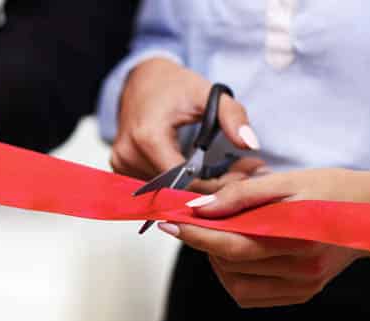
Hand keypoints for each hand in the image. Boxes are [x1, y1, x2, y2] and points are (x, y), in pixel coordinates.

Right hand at [110, 58, 261, 187]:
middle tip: (238, 173)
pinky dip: (175, 183)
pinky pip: (153, 186)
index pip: (184, 179)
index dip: (215, 184)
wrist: (142, 80)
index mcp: (147, 137)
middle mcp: (128, 154)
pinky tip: (191, 171)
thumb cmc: (173, 86)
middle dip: (209, 186)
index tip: (241, 177)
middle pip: (174, 188)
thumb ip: (232, 116)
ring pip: (164, 191)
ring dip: (192, 186)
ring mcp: (120, 163)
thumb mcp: (208, 94)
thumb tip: (250, 144)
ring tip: (218, 171)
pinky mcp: (119, 167)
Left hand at [158, 169, 369, 307]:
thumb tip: (199, 207)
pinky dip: (233, 276)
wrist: (369, 212)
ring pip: (235, 283)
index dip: (194, 234)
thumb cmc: (330, 190)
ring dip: (217, 260)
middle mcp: (300, 268)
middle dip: (203, 241)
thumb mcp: (285, 180)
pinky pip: (250, 295)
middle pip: (229, 263)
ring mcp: (301, 285)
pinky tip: (238, 254)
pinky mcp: (300, 294)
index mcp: (296, 237)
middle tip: (196, 220)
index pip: (231, 244)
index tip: (169, 222)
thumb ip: (240, 195)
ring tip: (223, 234)